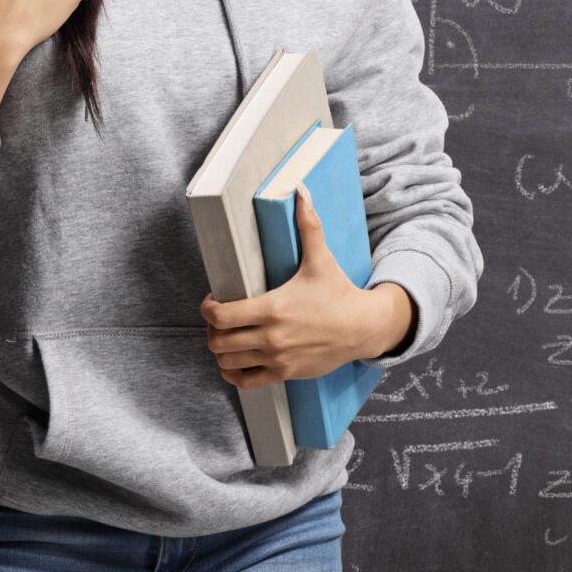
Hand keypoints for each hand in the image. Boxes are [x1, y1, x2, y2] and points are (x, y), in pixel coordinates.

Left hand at [201, 189, 406, 388]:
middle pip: (218, 341)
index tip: (213, 299)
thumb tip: (300, 189)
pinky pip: (246, 382)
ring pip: (227, 363)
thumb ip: (307, 225)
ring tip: (227, 337)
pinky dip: (234, 374)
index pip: (220, 315)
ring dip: (221, 351)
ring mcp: (277, 358)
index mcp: (273, 307)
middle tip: (219, 319)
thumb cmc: (338, 292)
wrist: (364, 328)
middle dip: (211, 329)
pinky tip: (235, 362)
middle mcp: (272, 337)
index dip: (207, 307)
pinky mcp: (285, 373)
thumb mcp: (320, 259)